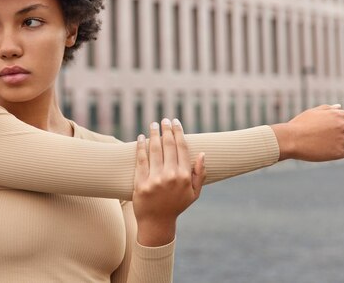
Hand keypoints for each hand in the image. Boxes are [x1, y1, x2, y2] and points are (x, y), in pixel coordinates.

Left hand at [133, 118, 205, 245]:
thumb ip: (200, 174)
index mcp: (185, 176)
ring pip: (154, 149)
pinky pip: (141, 159)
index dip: (178, 132)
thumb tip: (202, 154)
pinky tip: (141, 137)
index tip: (175, 122)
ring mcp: (156, 179)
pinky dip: (141, 146)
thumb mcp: (194, 193)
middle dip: (166, 129)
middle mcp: (171, 176)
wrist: (156, 222)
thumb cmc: (176, 206)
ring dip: (154, 134)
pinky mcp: (141, 182)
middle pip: (168, 145)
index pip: (182, 148)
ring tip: (153, 124)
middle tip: (164, 119)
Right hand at [272, 104, 343, 161]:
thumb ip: (328, 109)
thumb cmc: (299, 125)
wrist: (290, 140)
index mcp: (336, 115)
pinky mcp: (338, 152)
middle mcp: (341, 126)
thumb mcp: (312, 113)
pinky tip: (336, 149)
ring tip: (340, 141)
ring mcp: (340, 140)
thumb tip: (340, 107)